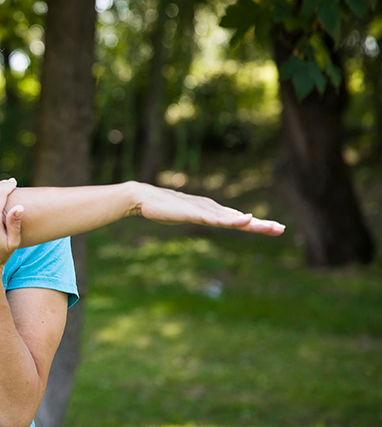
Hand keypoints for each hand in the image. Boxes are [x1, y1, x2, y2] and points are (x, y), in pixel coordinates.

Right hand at [133, 182, 284, 235]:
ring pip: (232, 219)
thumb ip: (200, 217)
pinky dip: (232, 219)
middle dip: (261, 224)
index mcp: (212, 211)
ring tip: (268, 227)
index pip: (238, 219)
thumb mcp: (187, 214)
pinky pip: (216, 218)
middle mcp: (212, 209)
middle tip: (281, 229)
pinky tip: (244, 220)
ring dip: (251, 223)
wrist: (145, 197)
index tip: (275, 228)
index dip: (257, 224)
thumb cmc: (164, 207)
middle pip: (240, 218)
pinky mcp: (195, 212)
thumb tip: (208, 220)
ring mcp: (204, 210)